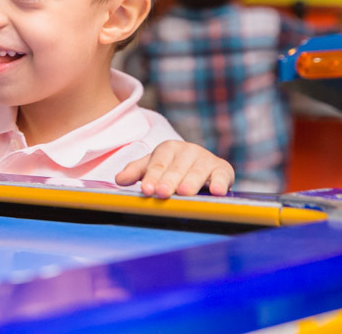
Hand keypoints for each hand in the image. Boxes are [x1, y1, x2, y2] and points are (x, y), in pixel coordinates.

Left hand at [115, 141, 233, 197]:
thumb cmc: (172, 167)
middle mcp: (188, 151)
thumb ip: (136, 172)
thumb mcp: (153, 166)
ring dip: (191, 182)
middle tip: (163, 193)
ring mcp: (206, 159)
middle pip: (176, 168)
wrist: (201, 164)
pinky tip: (216, 192)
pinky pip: (222, 175)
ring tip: (184, 193)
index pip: (158, 164)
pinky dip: (220, 183)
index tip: (146, 190)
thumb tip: (119, 179)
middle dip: (169, 180)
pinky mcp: (223, 169)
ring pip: (198, 171)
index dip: (152, 177)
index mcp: (168, 148)